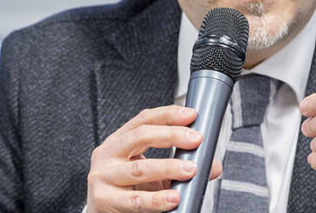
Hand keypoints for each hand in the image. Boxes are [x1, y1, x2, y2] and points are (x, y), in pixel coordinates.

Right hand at [86, 105, 221, 211]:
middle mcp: (108, 154)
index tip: (191, 115)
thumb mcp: (153, 173)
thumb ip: (180, 166)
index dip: (169, 115)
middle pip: (140, 136)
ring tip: (190, 170)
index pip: (144, 119)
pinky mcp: (103, 200)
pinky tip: (172, 199)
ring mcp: (103, 176)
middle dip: (172, 136)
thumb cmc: (127, 189)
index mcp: (119, 141)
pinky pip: (135, 200)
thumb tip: (213, 165)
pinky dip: (156, 199)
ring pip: (139, 169)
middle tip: (195, 140)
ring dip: (168, 168)